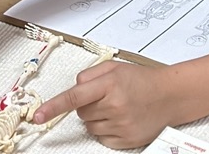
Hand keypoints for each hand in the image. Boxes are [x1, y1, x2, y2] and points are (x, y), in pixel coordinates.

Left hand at [33, 60, 173, 148]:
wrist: (170, 96)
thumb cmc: (143, 81)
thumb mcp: (115, 67)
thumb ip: (90, 74)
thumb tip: (74, 88)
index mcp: (110, 84)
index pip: (74, 97)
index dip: (53, 107)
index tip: (38, 116)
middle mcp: (115, 106)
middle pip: (80, 112)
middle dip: (88, 105)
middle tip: (107, 96)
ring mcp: (120, 126)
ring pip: (89, 126)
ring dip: (97, 117)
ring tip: (118, 106)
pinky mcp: (125, 141)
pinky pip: (101, 138)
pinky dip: (106, 129)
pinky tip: (121, 119)